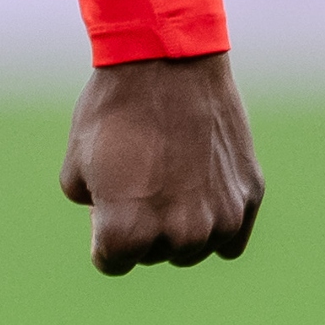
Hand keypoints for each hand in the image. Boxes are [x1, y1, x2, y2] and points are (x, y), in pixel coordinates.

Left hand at [60, 51, 262, 273]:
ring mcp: (219, 218)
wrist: (167, 62)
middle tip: (139, 175)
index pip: (112, 262)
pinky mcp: (248, 198)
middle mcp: (178, 236)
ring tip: (169, 173)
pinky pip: (230, 239)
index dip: (104, 229)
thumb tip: (114, 221)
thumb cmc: (114, 111)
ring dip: (180, 225)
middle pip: (154, 254)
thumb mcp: (76, 165)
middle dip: (142, 225)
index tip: (106, 198)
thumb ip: (93, 209)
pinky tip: (201, 187)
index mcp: (128, 232)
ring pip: (194, 248)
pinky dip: (215, 221)